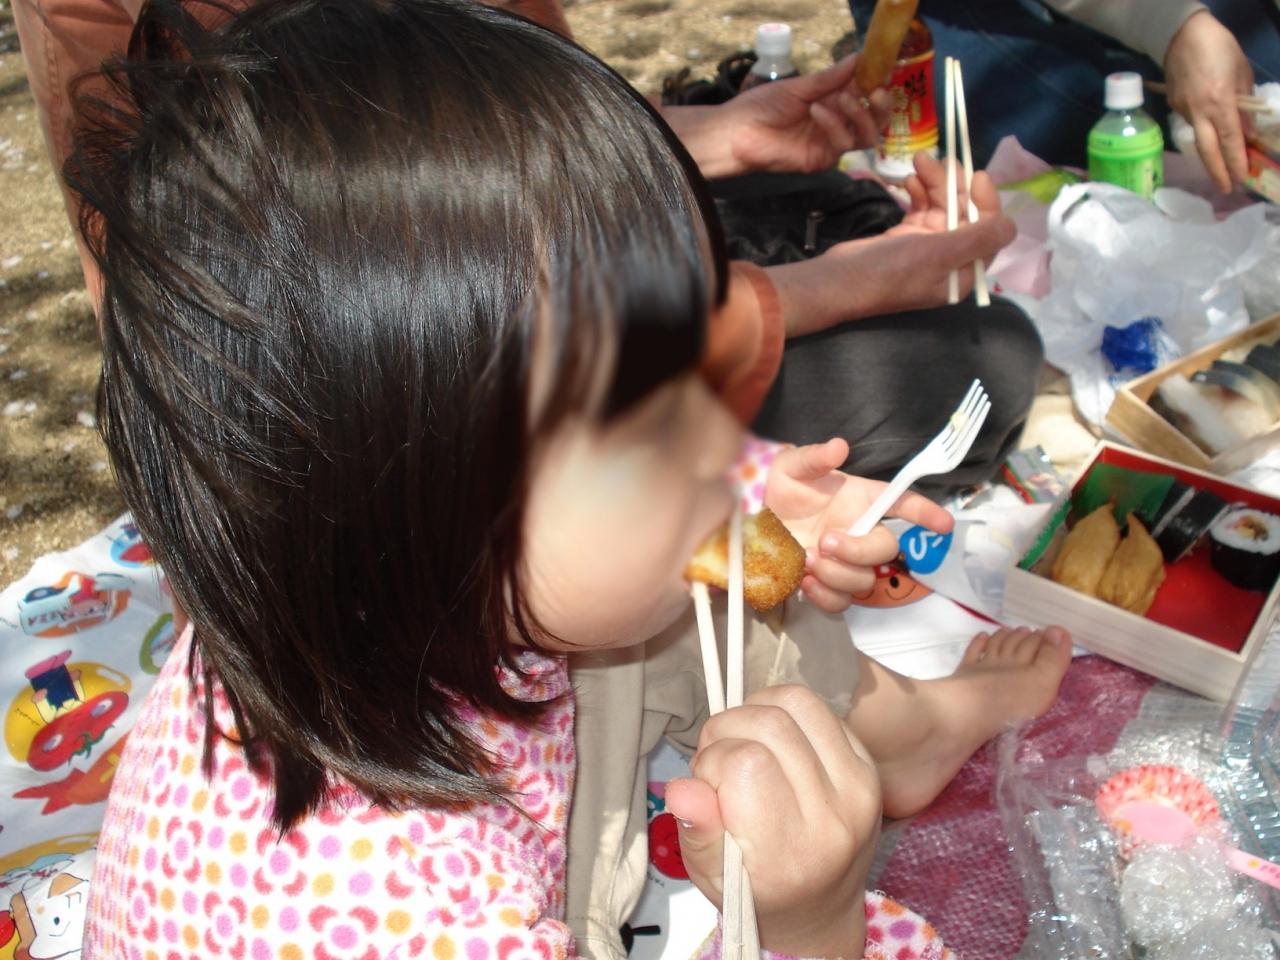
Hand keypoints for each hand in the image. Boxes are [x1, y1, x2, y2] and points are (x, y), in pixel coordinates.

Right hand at [665, 685, 880, 957]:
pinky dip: (784, 711)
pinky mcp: (868, 764)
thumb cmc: (757, 890)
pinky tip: (772, 743)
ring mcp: (859, 786)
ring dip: (754, 711)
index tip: (707, 786)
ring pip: (796, 702)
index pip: (746, 763)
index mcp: (790, 853)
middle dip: (726, 730)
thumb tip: (682, 790)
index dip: (712, 761)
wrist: (820, 909)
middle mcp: (834, 817)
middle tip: (718, 762)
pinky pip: (818, 708)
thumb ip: (698, 832)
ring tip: (742, 744)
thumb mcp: (712, 876)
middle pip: (770, 725)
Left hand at [724, 56, 889, 173]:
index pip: (866, 93)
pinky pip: (842, 144)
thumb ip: (830, 78)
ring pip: (867, 136)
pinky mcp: (822, 159)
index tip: (882, 69)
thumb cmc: (762, 107)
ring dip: (859, 114)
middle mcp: (837, 122)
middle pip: (875, 119)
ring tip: (841, 99)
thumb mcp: (799, 86)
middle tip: (876, 90)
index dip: (877, 82)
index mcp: (833, 101)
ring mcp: (831, 143)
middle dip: (882, 105)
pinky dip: (835, 125)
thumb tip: (859, 58)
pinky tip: (817, 111)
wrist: (738, 132)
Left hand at [764, 438, 953, 611]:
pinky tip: (804, 582)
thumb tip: (839, 446)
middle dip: (858, 550)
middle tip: (824, 542)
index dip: (925, 513)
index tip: (944, 524)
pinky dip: (825, 597)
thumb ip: (814, 457)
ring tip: (806, 560)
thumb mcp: (791, 467)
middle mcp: (861, 532)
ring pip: (865, 580)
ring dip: (838, 575)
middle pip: (886, 550)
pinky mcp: (829, 586)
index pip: (903, 504)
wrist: (755, 522)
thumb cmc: (781, 489)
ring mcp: (847, 562)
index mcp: (862, 500)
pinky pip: (841, 603)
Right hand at [769, 152, 1015, 335]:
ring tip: (919, 161)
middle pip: (964, 215)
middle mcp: (949, 261)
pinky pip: (922, 209)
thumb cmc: (892, 271)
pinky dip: (919, 193)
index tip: (976, 175)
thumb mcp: (940, 255)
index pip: (988, 232)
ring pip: (942, 207)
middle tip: (940, 161)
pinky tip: (909, 181)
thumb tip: (1012, 224)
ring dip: (934, 183)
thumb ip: (979, 238)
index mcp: (963, 272)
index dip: (986, 202)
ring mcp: (927, 248)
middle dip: (955, 187)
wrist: (840, 281)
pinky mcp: (906, 238)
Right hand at [1164, 10, 1254, 192]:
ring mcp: (1184, 110)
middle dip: (1218, 172)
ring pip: (1199, 137)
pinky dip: (1202, 128)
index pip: (1230, 139)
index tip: (1241, 179)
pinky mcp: (1174, 106)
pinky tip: (1207, 123)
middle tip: (1226, 189)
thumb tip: (1247, 130)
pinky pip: (1192, 122)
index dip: (1236, 161)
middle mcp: (1200, 112)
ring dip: (1211, 152)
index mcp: (1220, 102)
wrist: (1181, 35)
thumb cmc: (1219, 48)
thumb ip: (1245, 103)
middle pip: (1208, 150)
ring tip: (1221, 163)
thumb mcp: (1242, 72)